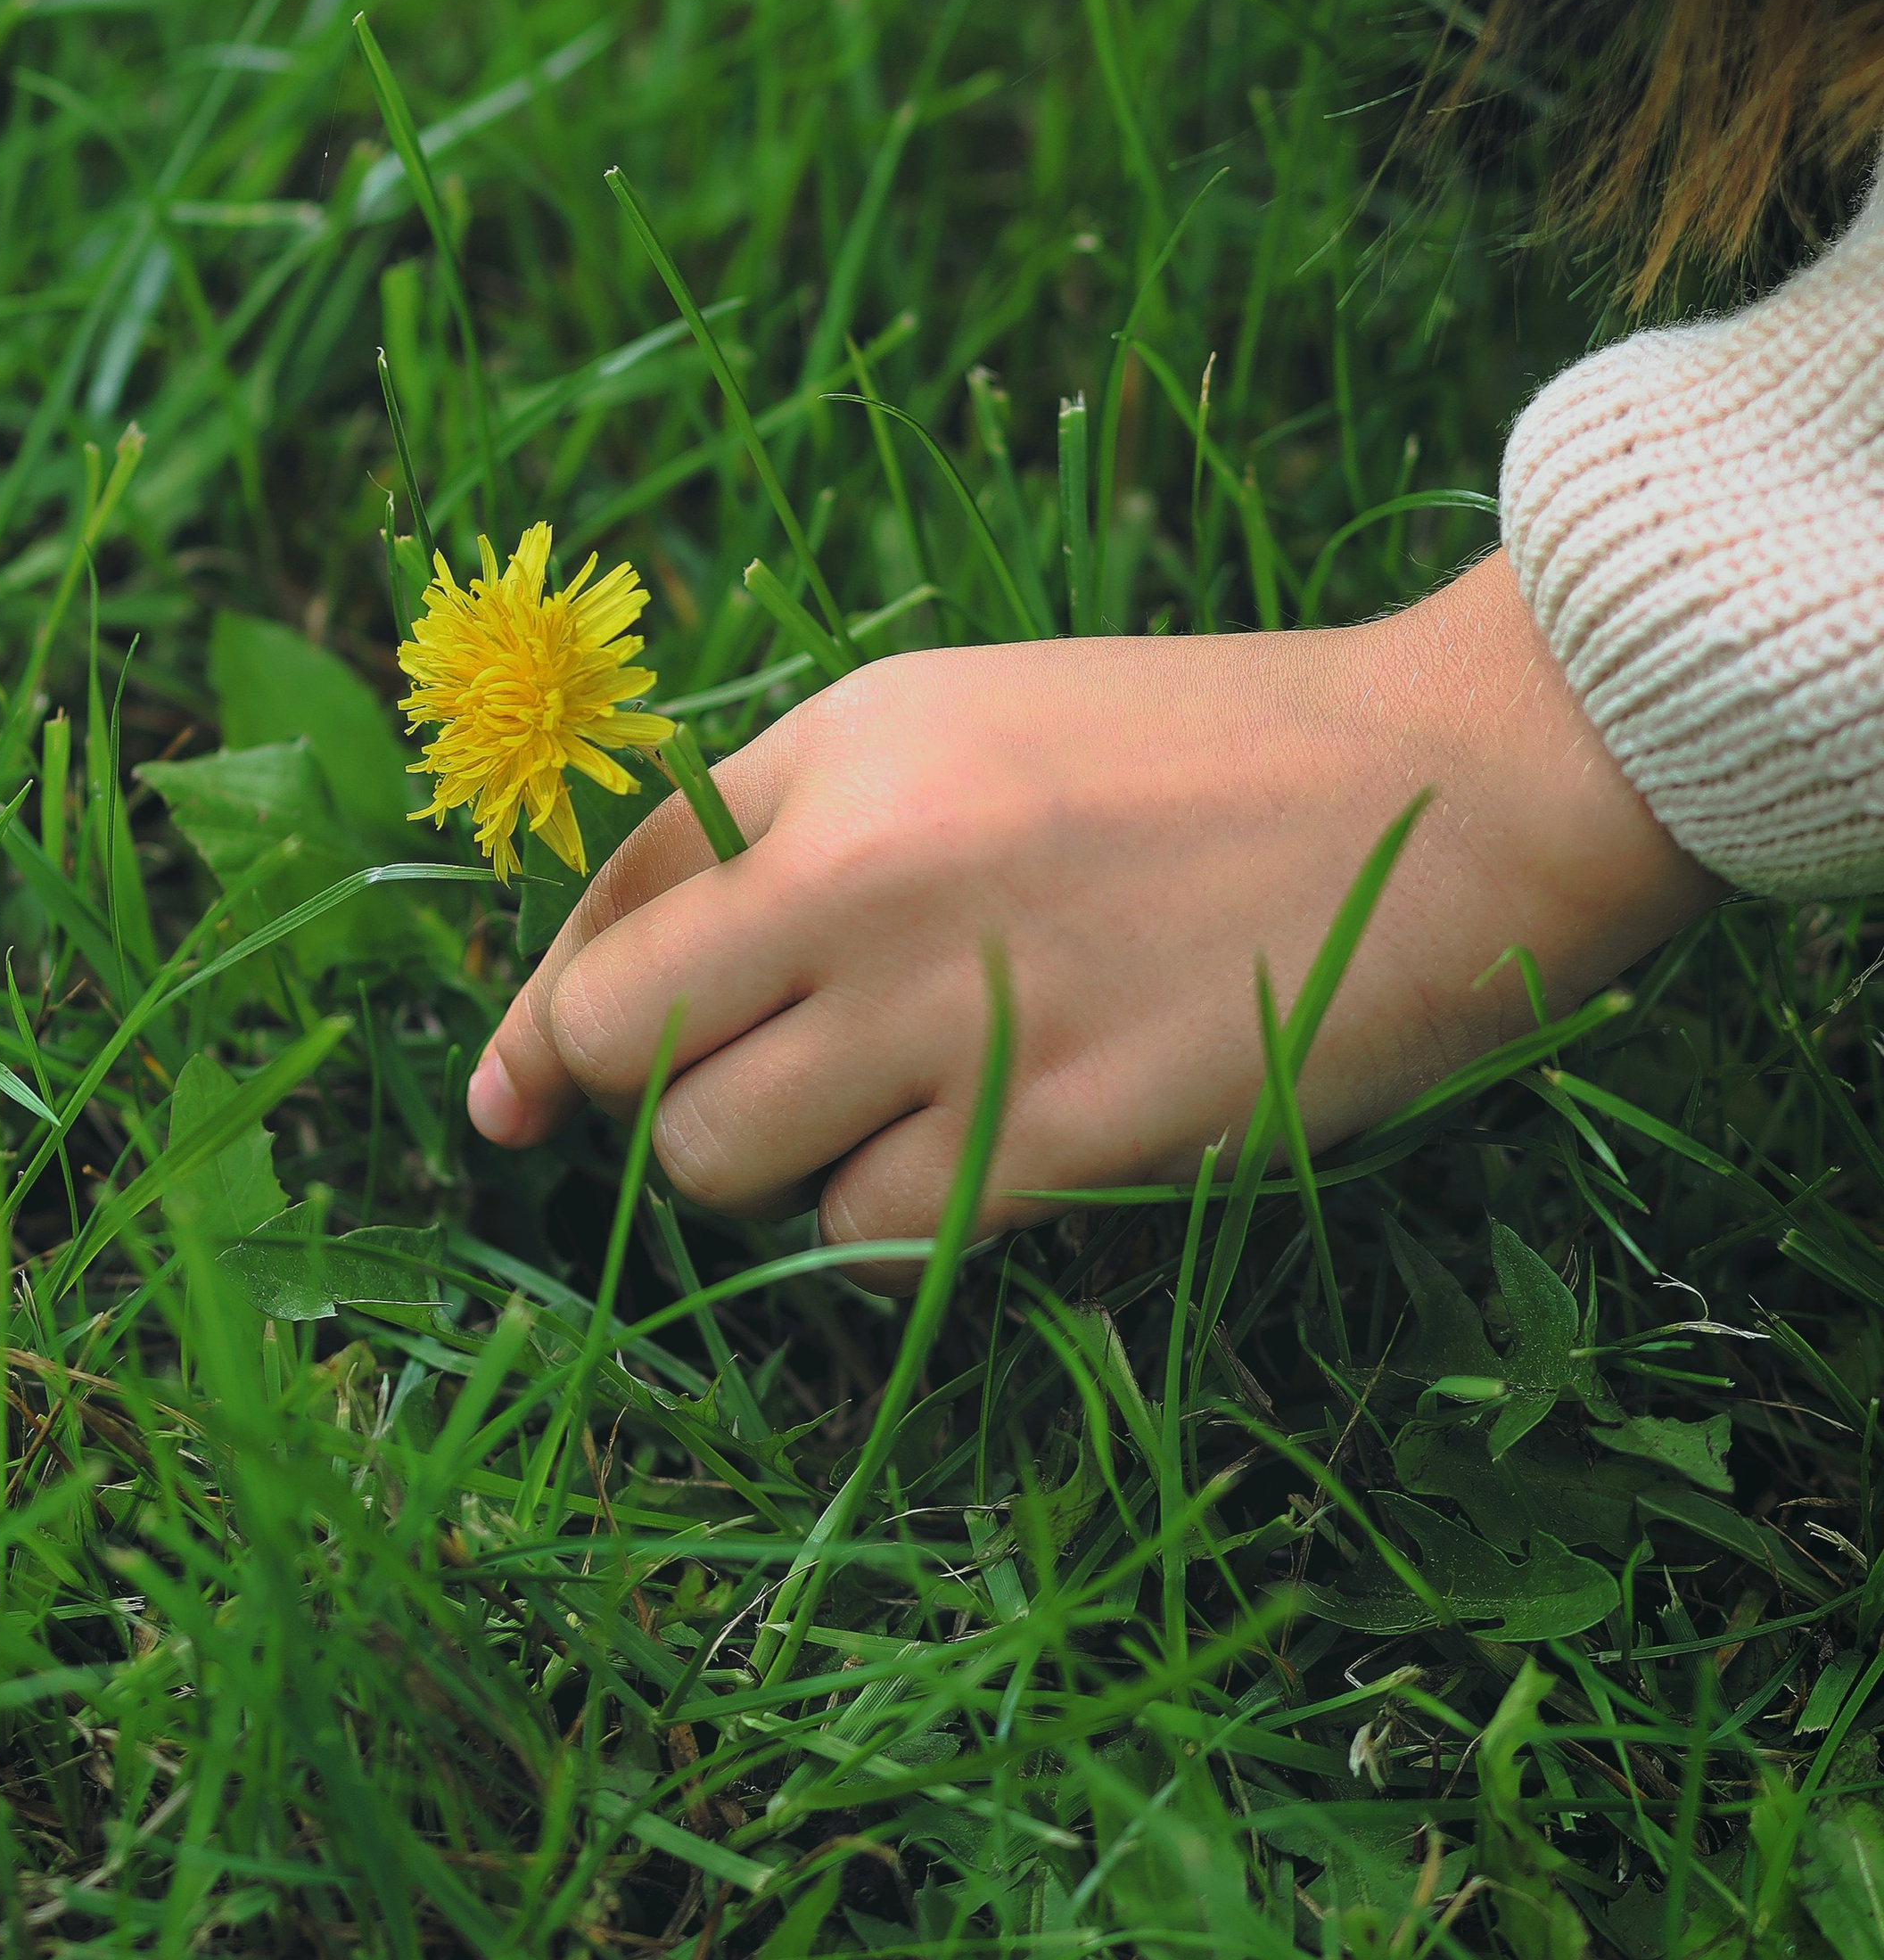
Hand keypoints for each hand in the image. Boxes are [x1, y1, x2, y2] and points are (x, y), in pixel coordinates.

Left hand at [465, 552, 1719, 1269]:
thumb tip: (618, 986)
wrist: (1447, 789)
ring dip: (759, 1180)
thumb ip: (795, 825)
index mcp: (841, 747)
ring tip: (869, 1135)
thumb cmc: (1201, 751)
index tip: (510, 1100)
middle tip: (729, 1110)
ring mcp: (961, 1007)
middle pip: (618, 1046)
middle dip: (631, 1104)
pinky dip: (879, 1236)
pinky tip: (964, 1177)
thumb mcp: (967, 717)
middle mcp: (868, 868)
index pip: (602, 892)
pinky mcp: (1062, 1136)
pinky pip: (868, 1242)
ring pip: (724, 1166)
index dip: (532, 1017)